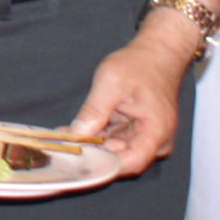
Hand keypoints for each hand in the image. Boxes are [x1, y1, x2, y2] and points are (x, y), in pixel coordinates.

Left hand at [69, 17, 195, 176]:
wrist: (157, 54)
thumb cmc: (139, 65)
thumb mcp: (111, 83)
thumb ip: (94, 112)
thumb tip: (75, 134)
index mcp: (156, 132)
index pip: (130, 162)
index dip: (103, 164)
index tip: (77, 159)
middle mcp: (155, 141)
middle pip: (121, 159)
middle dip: (92, 153)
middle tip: (61, 146)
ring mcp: (147, 137)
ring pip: (116, 150)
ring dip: (92, 145)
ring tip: (63, 136)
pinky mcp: (138, 131)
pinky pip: (116, 139)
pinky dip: (97, 136)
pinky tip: (74, 130)